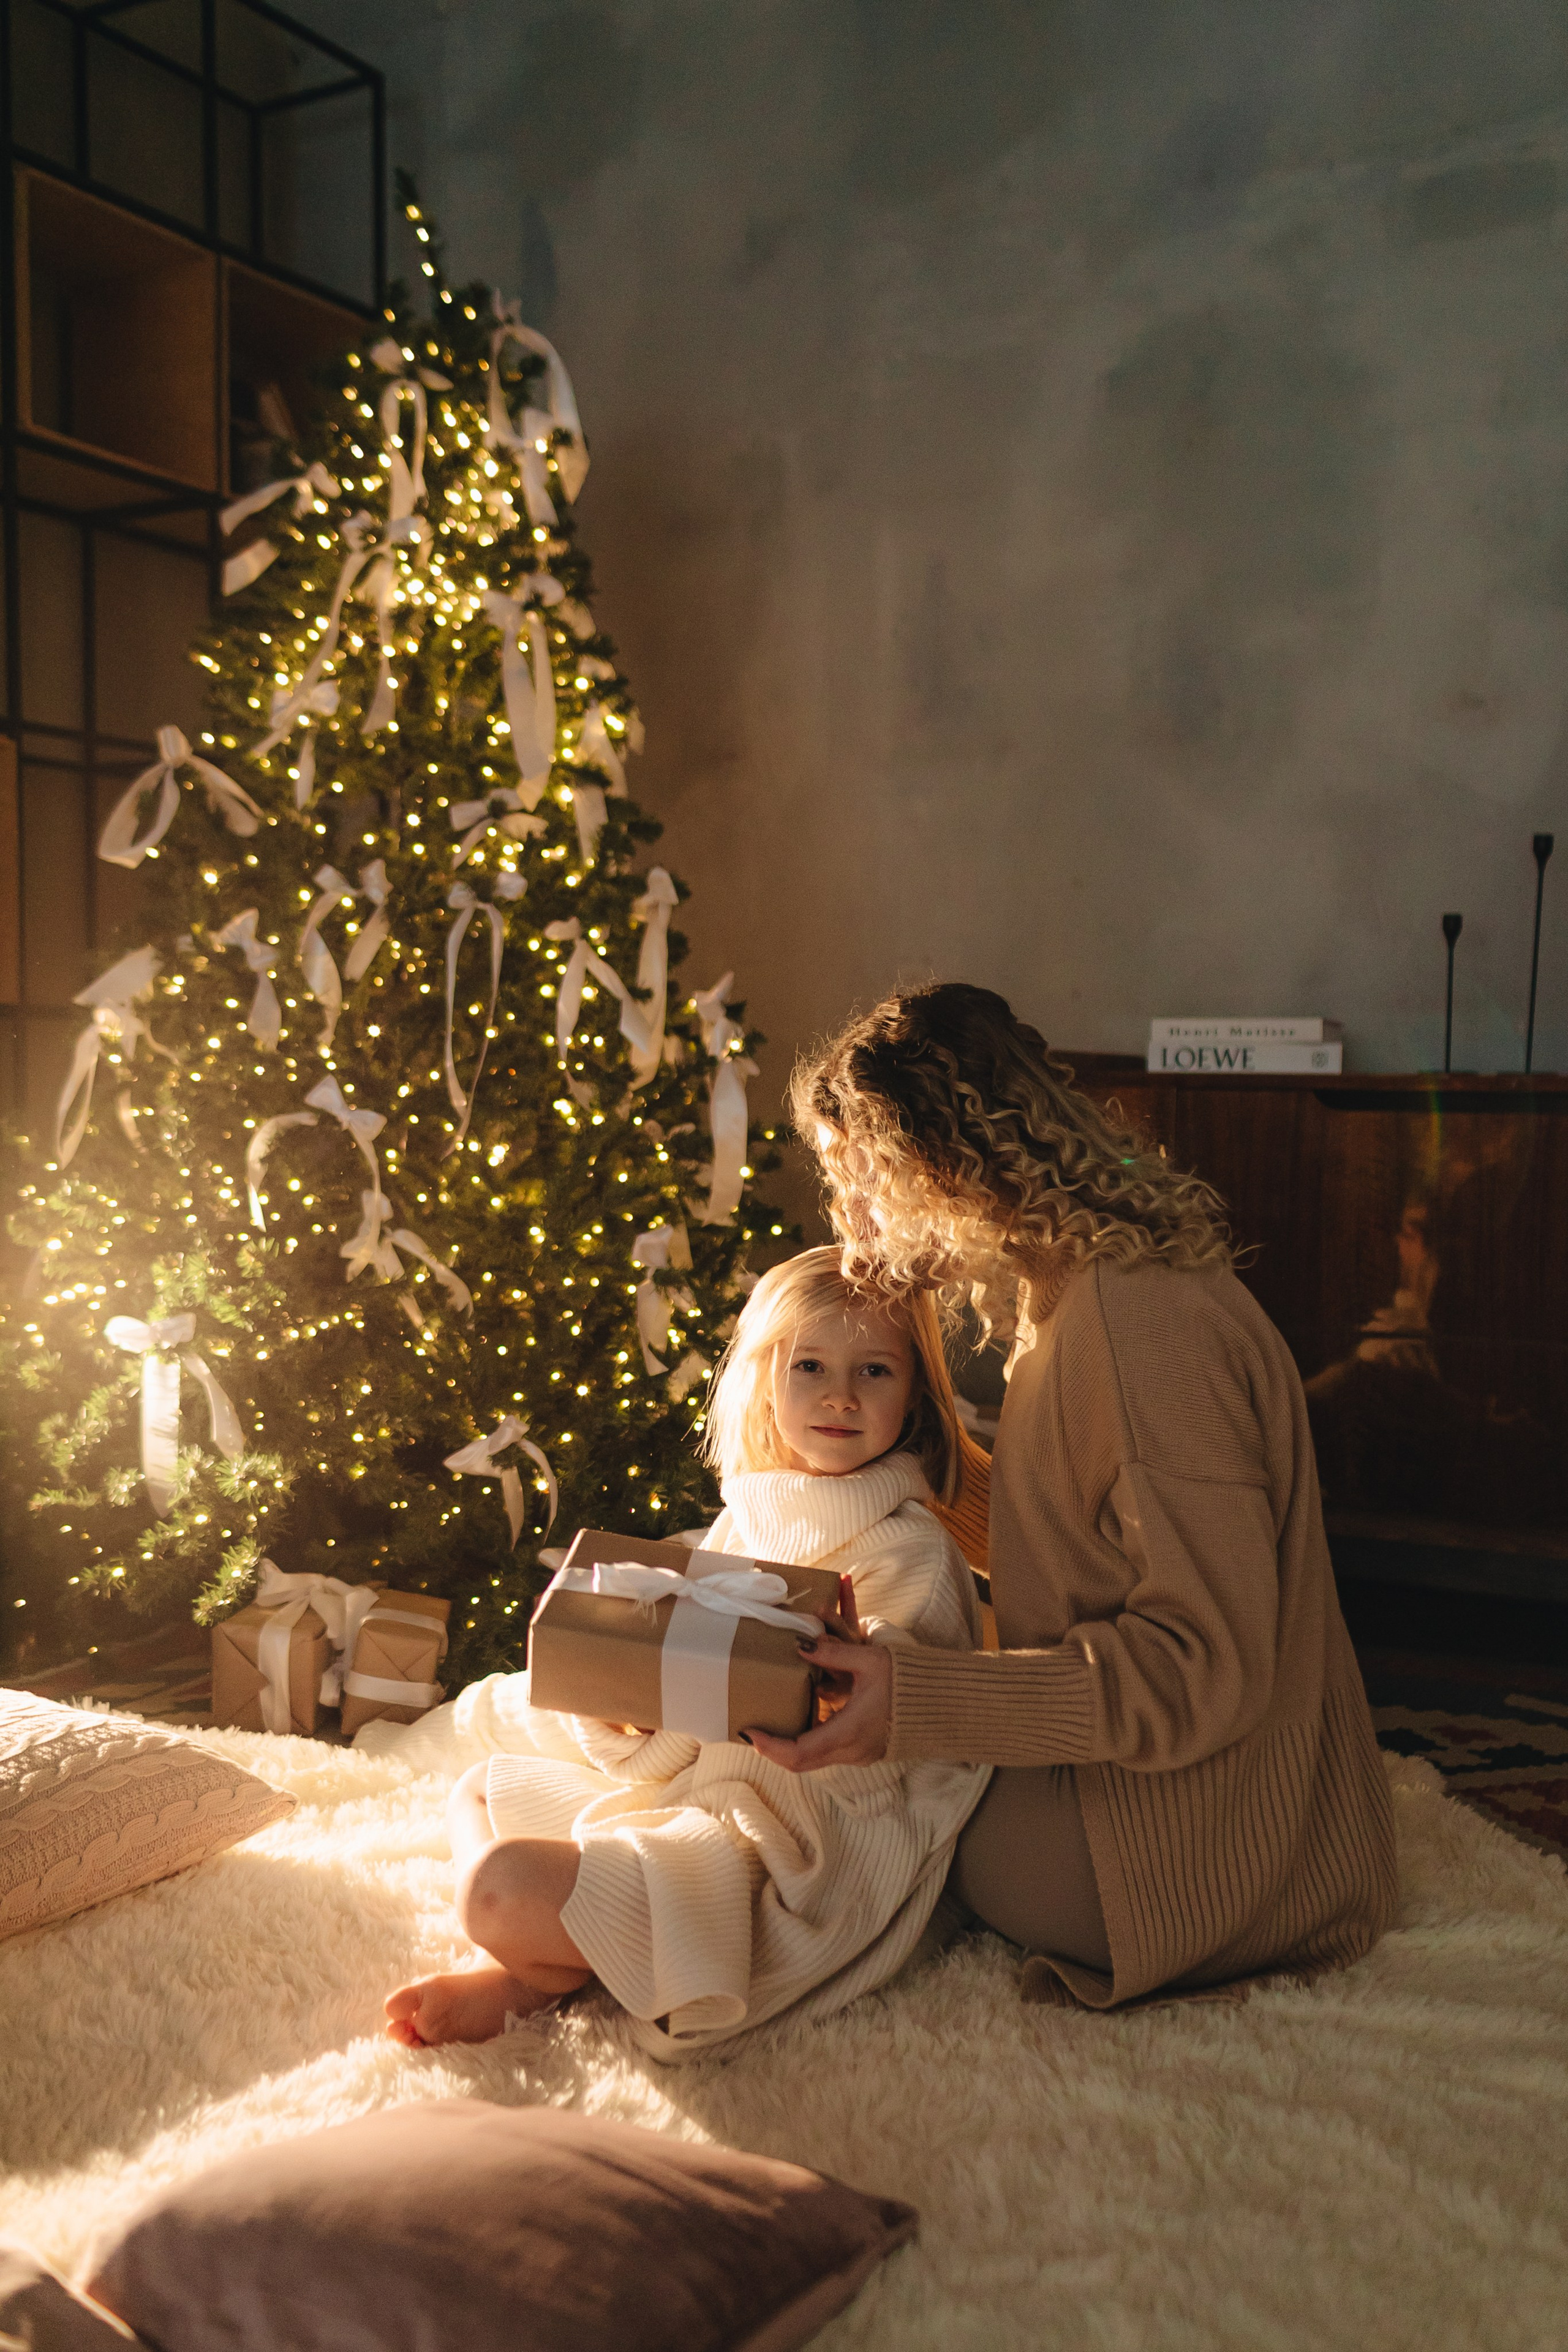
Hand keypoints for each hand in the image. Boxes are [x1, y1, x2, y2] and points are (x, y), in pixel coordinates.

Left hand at [744, 1635, 892, 1770]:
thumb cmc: (906, 1681)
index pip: (796, 1754)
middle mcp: (850, 1751)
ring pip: (813, 1759)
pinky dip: (810, 1739)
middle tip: (754, 1729)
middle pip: (800, 1763)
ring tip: (772, 1722)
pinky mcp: (863, 1751)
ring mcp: (857, 1755)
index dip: (768, 1746)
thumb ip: (833, 1654)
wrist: (940, 1702)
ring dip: (791, 1744)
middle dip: (773, 1748)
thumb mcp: (870, 1660)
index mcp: (847, 1733)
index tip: (749, 1730)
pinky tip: (803, 1717)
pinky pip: (828, 1751)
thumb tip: (800, 1644)